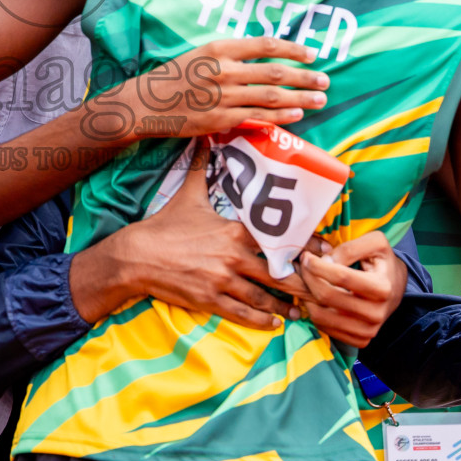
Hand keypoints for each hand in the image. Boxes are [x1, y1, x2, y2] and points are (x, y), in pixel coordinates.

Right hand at [93, 146, 303, 329]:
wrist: (136, 255)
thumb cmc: (165, 225)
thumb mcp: (187, 194)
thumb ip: (202, 167)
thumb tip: (204, 137)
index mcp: (234, 231)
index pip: (278, 240)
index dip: (303, 248)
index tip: (323, 252)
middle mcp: (233, 256)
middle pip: (278, 273)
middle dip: (302, 283)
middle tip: (321, 287)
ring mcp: (222, 280)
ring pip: (263, 296)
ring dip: (284, 305)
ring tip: (299, 310)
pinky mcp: (210, 300)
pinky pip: (243, 312)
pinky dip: (261, 319)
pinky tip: (274, 322)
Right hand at [94, 37, 327, 142]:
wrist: (146, 103)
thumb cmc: (175, 77)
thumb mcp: (201, 54)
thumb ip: (231, 55)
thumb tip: (265, 57)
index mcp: (219, 48)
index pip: (265, 44)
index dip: (292, 48)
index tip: (311, 54)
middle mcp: (224, 70)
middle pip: (275, 71)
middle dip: (304, 76)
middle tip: (325, 79)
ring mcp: (223, 96)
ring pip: (271, 96)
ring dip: (300, 97)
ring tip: (320, 98)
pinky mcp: (220, 119)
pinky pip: (258, 117)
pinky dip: (281, 115)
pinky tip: (297, 114)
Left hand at [292, 232, 402, 347]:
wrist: (396, 288)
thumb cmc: (383, 262)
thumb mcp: (375, 243)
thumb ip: (350, 248)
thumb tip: (326, 261)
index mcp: (382, 288)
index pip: (341, 277)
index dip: (318, 265)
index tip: (306, 257)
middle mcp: (376, 313)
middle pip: (327, 296)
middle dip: (308, 278)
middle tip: (302, 266)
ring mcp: (368, 330)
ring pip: (321, 316)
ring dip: (306, 296)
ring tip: (307, 281)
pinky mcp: (359, 340)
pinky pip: (324, 328)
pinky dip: (314, 311)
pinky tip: (315, 296)